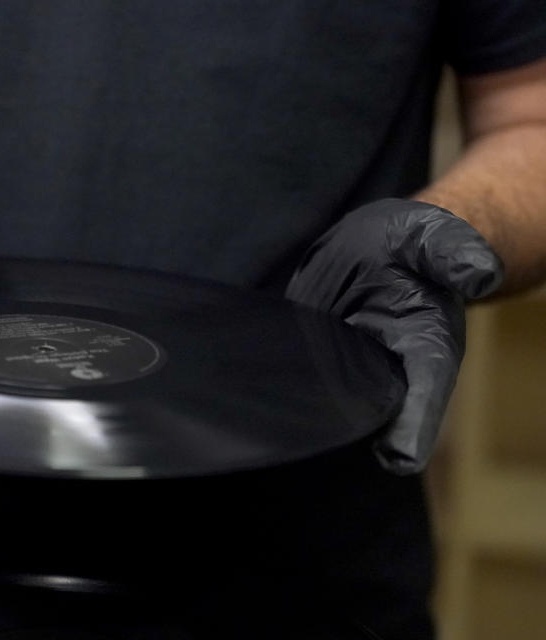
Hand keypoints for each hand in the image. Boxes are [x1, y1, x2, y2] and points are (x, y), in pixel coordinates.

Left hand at [285, 198, 502, 473]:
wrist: (384, 244)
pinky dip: (281, 391)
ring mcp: (348, 370)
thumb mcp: (433, 239)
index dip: (414, 427)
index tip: (394, 457)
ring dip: (309, 414)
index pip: (426, 393)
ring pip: (331, 405)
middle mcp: (389, 371)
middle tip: (317, 436)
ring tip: (280, 421)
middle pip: (371, 413)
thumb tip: (478, 273)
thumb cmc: (418, 246)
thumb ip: (452, 255)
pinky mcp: (313, 361)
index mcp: (427, 348)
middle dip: (348, 429)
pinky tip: (255, 396)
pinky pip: (299, 383)